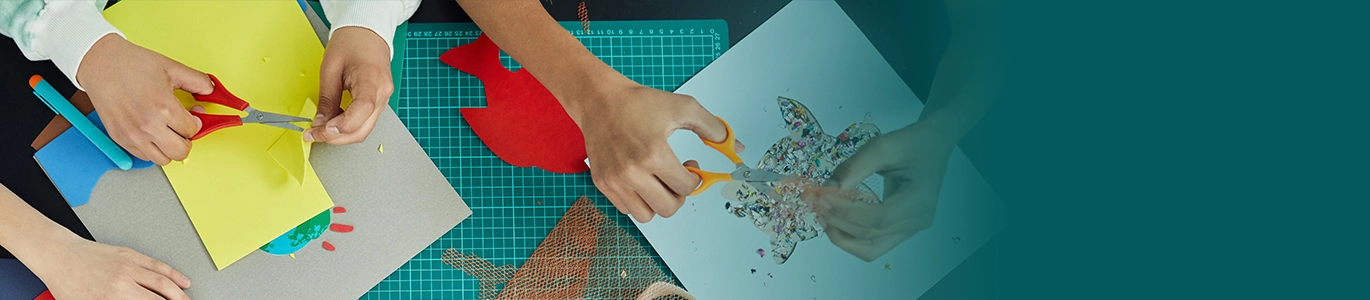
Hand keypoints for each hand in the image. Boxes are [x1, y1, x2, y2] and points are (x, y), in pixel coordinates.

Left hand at [25, 233, 190, 299]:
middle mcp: (123, 283)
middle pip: (159, 297)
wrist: (58, 255)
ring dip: (179, 293)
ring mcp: (128, 266)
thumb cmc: (66, 282)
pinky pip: (157, 265)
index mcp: (111, 298)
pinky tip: (182, 281)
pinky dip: (173, 274)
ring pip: (163, 282)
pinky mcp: (130, 255)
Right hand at [77, 34, 210, 164]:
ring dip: (169, 148)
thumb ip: (197, 81)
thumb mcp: (172, 68)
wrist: (100, 63)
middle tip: (183, 127)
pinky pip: (144, 157)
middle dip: (187, 140)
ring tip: (167, 131)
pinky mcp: (119, 138)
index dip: (196, 122)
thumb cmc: (131, 64)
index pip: (193, 130)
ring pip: (163, 160)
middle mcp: (147, 126)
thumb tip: (211, 91)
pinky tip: (152, 132)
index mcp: (163, 108)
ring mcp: (132, 135)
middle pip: (180, 152)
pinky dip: (152, 149)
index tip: (192, 115)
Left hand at [305, 26, 393, 143]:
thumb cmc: (351, 43)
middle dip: (336, 137)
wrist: (367, 33)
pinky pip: (364, 122)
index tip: (322, 129)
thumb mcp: (330, 68)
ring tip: (320, 130)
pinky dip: (348, 127)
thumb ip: (326, 99)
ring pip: (363, 129)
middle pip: (362, 128)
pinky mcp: (379, 102)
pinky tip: (333, 123)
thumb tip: (319, 123)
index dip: (342, 125)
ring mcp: (383, 99)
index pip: (362, 110)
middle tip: (313, 135)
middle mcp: (382, 93)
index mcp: (372, 80)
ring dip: (341, 135)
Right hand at [571, 79, 735, 222]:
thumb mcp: (683, 108)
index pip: (686, 188)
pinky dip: (638, 200)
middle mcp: (631, 172)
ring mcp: (615, 180)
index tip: (691, 167)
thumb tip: (736, 147)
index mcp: (653, 154)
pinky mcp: (602, 184)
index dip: (695, 179)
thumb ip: (713, 128)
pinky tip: (642, 180)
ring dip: (658, 202)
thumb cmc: (639, 103)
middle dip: (679, 195)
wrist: (600, 101)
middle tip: (677, 177)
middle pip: (668, 208)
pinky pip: (627, 209)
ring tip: (658, 182)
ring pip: (646, 215)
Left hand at [801, 123, 956, 260]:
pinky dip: (851, 236)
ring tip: (821, 215)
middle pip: (870, 235)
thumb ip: (853, 168)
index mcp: (920, 200)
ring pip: (870, 248)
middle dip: (837, 221)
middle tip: (813, 203)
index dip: (846, 211)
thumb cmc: (910, 143)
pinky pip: (873, 245)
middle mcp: (918, 221)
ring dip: (841, 236)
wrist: (931, 145)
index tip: (821, 197)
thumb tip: (826, 189)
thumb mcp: (882, 146)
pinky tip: (836, 220)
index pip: (877, 217)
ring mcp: (911, 229)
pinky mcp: (902, 231)